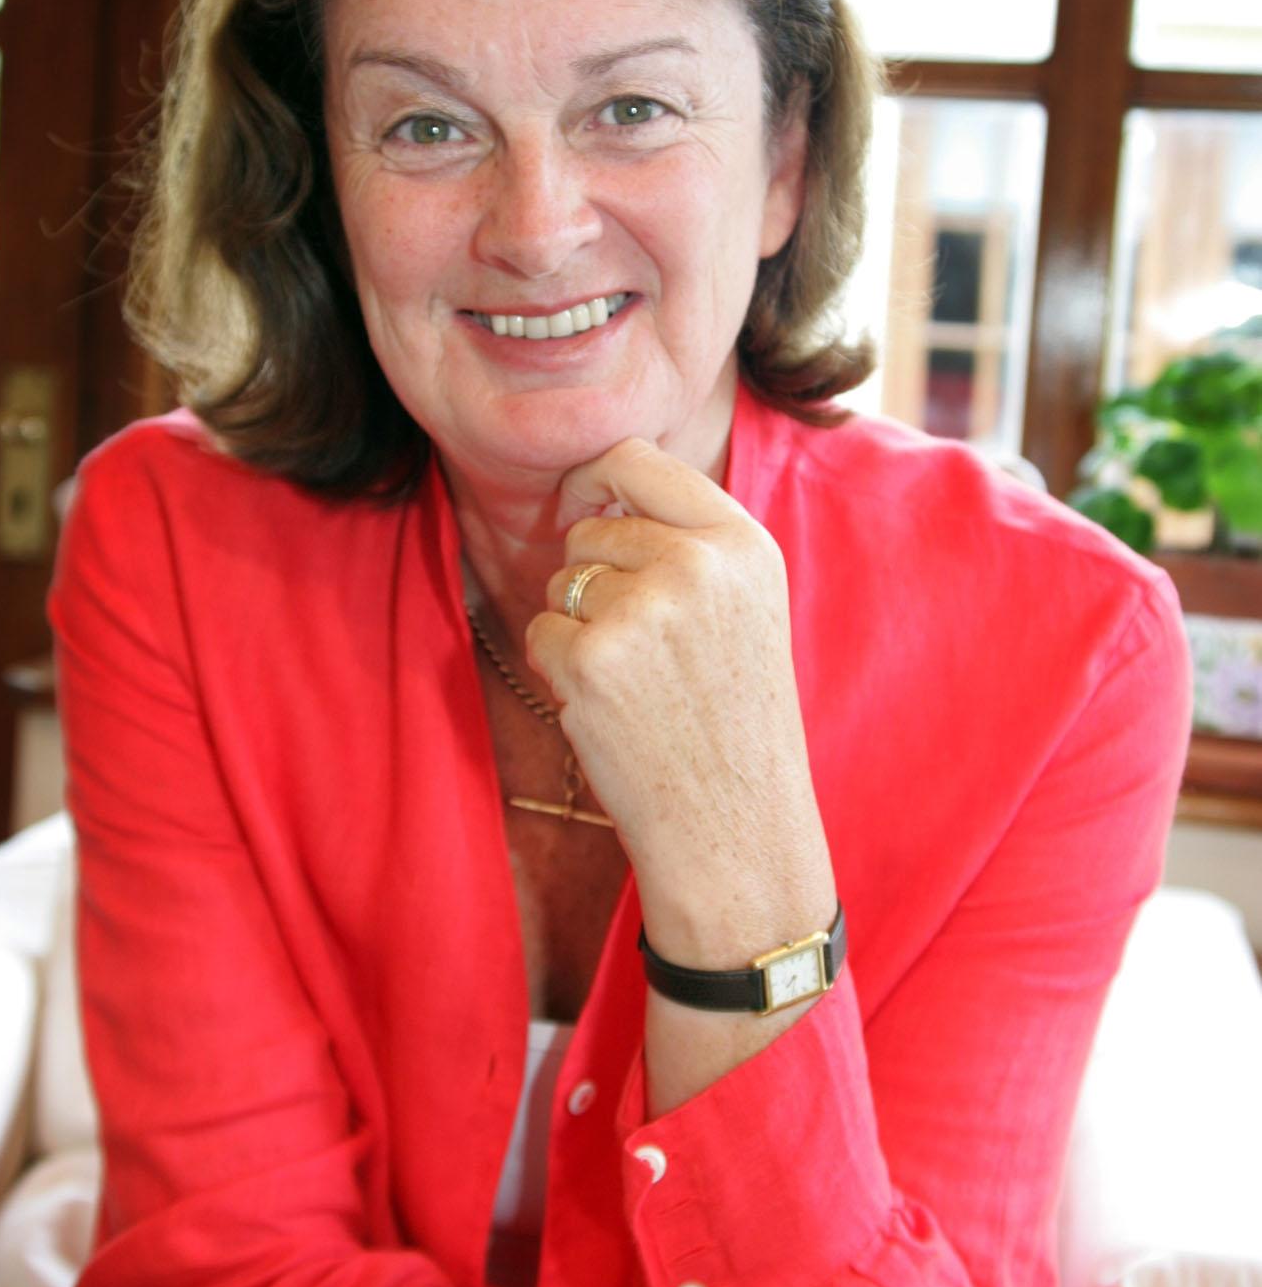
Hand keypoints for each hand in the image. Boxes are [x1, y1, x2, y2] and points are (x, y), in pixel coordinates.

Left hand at [525, 438, 834, 962]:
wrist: (736, 827)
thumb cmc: (734, 718)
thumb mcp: (746, 606)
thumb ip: (687, 540)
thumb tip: (597, 481)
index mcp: (742, 544)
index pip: (640, 459)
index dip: (597, 477)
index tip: (584, 501)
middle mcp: (696, 565)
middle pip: (592, 527)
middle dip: (593, 577)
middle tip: (642, 647)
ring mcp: (641, 611)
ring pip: (562, 582)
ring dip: (578, 628)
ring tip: (637, 684)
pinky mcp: (591, 660)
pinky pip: (540, 633)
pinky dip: (560, 671)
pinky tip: (611, 710)